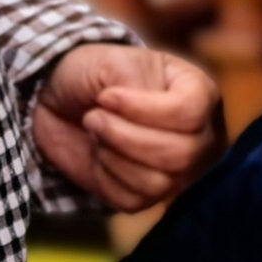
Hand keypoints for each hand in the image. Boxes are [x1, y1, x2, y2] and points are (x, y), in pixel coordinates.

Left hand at [33, 44, 220, 213]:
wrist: (60, 101)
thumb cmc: (94, 74)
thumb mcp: (114, 62)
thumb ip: (136, 84)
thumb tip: (140, 122)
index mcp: (201, 94)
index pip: (191, 113)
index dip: (144, 109)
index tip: (107, 96)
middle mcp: (200, 136)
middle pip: (181, 154)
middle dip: (124, 136)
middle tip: (93, 116)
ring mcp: (179, 170)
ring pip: (159, 182)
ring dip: (114, 155)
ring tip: (94, 132)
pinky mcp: (149, 195)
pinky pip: (135, 199)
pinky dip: (106, 177)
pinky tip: (98, 154)